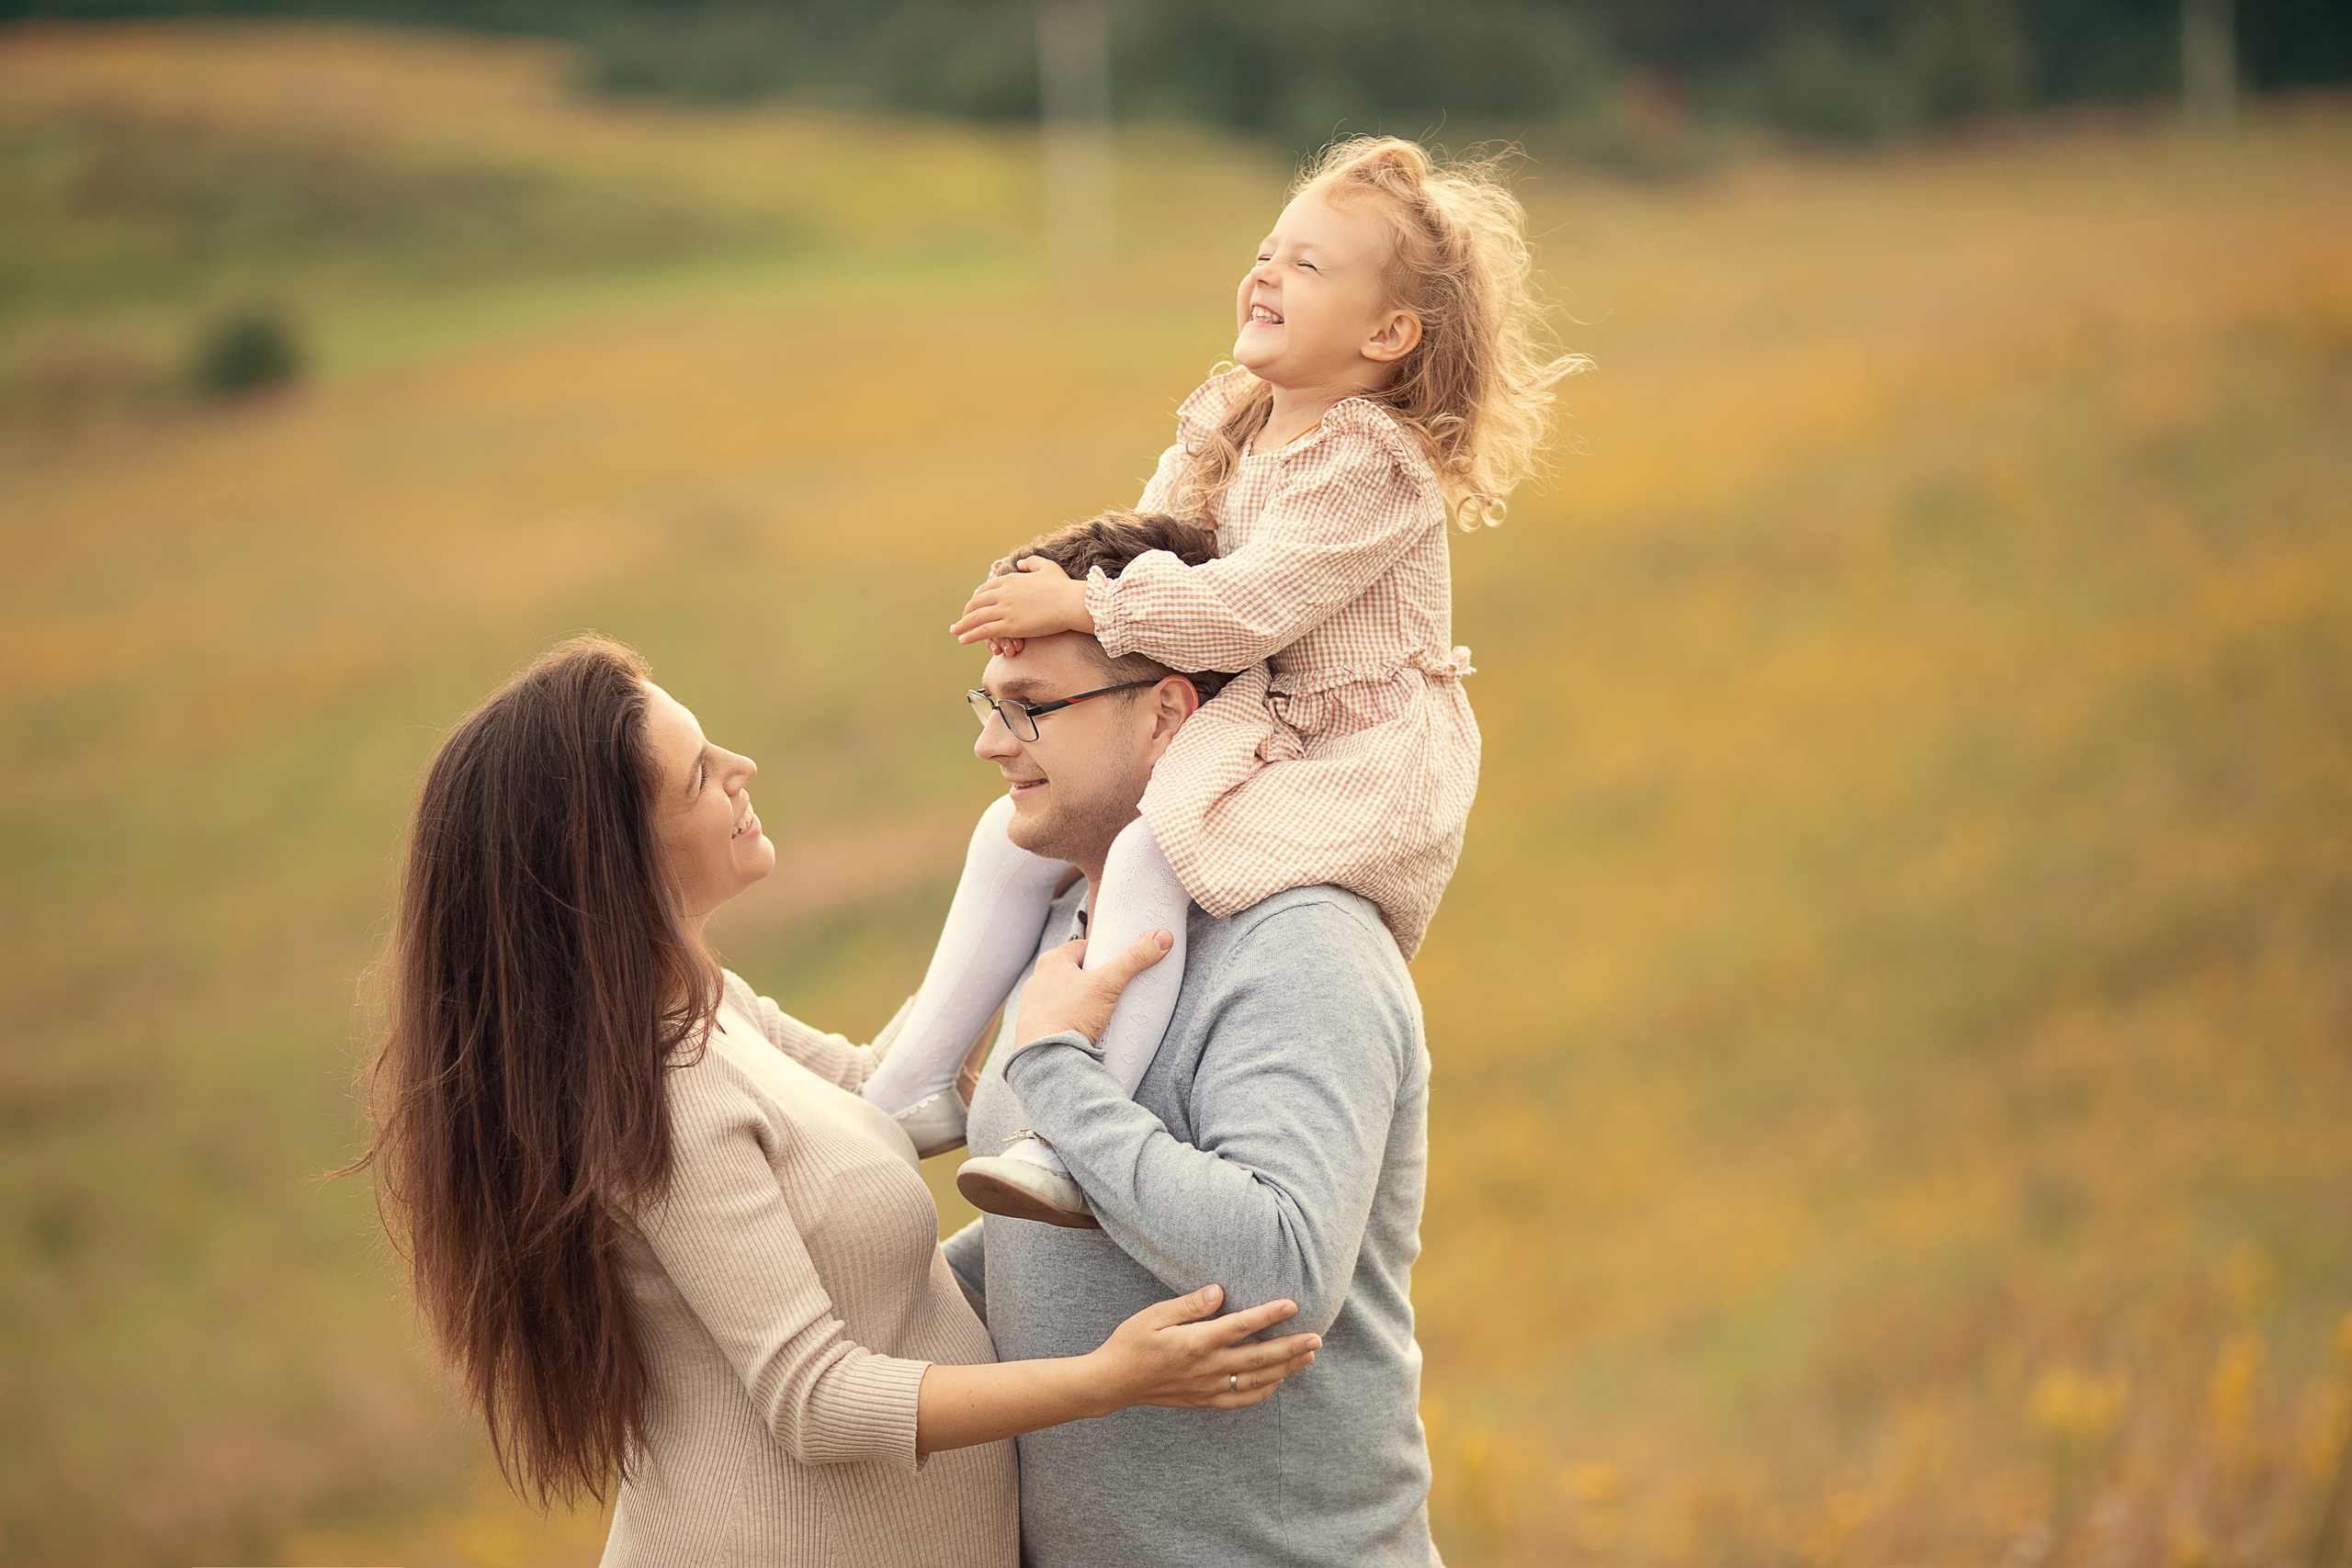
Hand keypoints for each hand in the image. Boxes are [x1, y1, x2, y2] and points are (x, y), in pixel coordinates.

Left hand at [951, 556, 1094, 644]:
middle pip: (977, 602)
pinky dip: (970, 635)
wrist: (1070, 602)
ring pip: (976, 617)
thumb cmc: (1062, 586)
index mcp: (1010, 580)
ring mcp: (1005, 609)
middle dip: (967, 611)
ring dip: (962, 625)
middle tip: (961, 619)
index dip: (977, 597)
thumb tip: (1020, 562)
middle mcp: (1003, 593)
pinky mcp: (1009, 625)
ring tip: (955, 631)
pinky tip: (962, 639)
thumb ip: (1031, 562)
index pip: (986, 588)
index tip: (973, 604)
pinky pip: (984, 631)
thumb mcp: (1047, 567)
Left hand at [1011, 932, 1170, 1050]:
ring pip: (1064, 995)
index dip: (1102, 955)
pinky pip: (1056, 1016)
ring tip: (1098, 1013)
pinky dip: (1069, 1019)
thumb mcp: (1108, 984)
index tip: (1116, 967)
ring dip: (1079, 1001)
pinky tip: (1082, 1029)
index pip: (1083, 947)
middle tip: (1111, 991)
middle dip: (1092, 980)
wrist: (1048, 1059)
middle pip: (1074, 972)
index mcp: (1051, 961)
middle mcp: (1037, 979)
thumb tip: (1162, 937)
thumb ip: (1135, 959)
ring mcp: (1031, 1004)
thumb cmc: (1072, 1016)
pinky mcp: (1032, 1026)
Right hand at [1088, 1284, 1319, 1412]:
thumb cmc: (1131, 1342)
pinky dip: (1263, 1391)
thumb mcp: (1154, 1316)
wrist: (1113, 1382)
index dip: (1269, 1315)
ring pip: (1256, 1380)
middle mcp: (1207, 1368)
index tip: (1293, 1305)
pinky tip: (1278, 1380)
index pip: (1241, 1326)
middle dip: (1291, 1347)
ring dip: (1285, 1368)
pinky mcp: (1204, 1400)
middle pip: (1259, 1357)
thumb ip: (1189, 1304)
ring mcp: (1207, 1388)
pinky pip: (1241, 1399)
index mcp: (1196, 1343)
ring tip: (1307, 1356)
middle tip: (1317, 1338)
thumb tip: (1219, 1291)